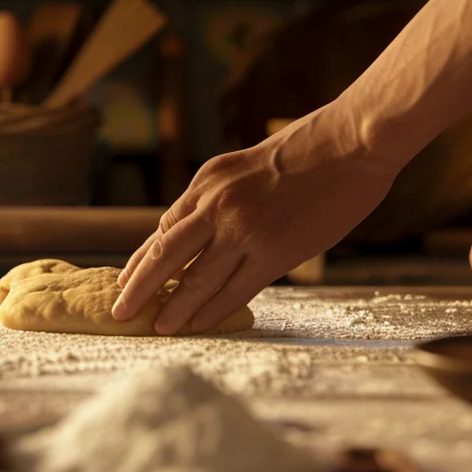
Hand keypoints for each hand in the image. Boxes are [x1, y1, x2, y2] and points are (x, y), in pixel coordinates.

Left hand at [112, 106, 401, 334]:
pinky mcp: (273, 252)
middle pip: (165, 254)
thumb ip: (222, 197)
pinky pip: (233, 290)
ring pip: (195, 279)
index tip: (128, 279)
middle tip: (120, 310)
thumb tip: (204, 231)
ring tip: (157, 328)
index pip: (165, 227)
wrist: (351, 143)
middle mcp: (216, 204)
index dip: (145, 258)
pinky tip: (198, 325)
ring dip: (174, 308)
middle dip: (140, 286)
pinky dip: (212, 312)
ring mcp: (242, 230)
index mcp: (207, 181)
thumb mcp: (246, 164)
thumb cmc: (309, 149)